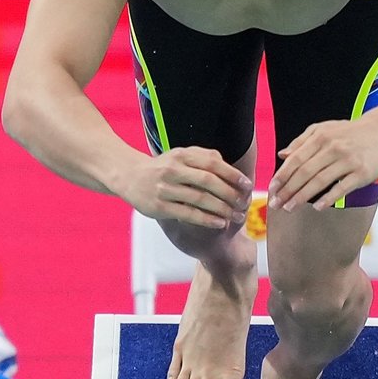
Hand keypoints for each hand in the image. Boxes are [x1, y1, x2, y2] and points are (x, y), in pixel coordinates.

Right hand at [126, 146, 251, 229]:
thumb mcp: (180, 156)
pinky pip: (188, 214)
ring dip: (222, 209)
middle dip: (230, 194)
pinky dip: (207, 219)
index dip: (232, 174)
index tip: (247, 185)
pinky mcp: (160, 206)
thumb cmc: (162, 167)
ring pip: (200, 199)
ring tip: (236, 217)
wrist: (129, 176)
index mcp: (181, 155)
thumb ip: (203, 158)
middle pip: (209, 182)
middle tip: (244, 204)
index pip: (212, 163)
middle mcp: (173, 170)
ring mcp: (165, 189)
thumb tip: (227, 166)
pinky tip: (220, 223)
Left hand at [268, 116, 377, 209]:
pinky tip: (317, 207)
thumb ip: (302, 142)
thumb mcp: (324, 130)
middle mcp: (333, 148)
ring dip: (302, 196)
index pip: (296, 159)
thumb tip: (282, 155)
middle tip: (276, 204)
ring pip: (320, 181)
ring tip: (290, 207)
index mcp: (321, 137)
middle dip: (288, 190)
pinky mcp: (362, 173)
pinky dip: (328, 198)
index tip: (272, 189)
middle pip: (304, 172)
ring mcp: (348, 161)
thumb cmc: (350, 133)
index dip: (282, 176)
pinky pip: (342, 188)